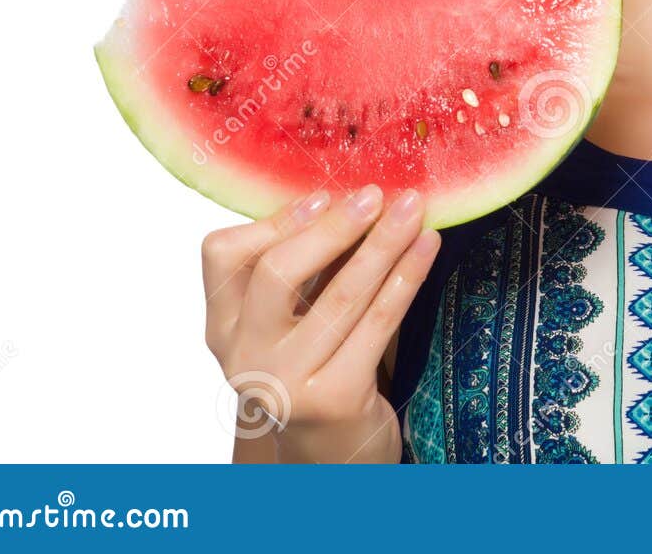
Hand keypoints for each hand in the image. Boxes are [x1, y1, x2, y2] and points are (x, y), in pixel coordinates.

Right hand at [201, 184, 440, 462]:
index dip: (276, 219)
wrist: (336, 456)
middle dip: (332, 228)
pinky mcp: (334, 399)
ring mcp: (286, 382)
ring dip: (382, 243)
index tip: (324, 195)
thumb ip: (306, 266)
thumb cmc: (320, 367)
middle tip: (375, 195)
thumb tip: (348, 195)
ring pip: (339, 296)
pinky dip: (407, 277)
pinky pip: (378, 322)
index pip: (223, 256)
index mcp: (224, 328)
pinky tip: (427, 246)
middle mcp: (243, 357)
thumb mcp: (294, 320)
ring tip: (413, 208)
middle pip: (276, 273)